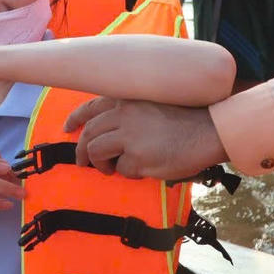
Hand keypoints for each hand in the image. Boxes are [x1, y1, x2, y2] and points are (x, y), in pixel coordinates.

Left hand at [64, 97, 226, 178]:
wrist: (207, 131)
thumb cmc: (185, 119)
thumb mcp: (152, 105)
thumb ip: (129, 113)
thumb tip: (108, 132)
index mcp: (127, 100)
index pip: (91, 107)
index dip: (75, 118)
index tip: (67, 128)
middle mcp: (123, 115)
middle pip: (88, 133)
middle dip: (81, 150)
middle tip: (82, 162)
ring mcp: (128, 136)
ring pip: (96, 151)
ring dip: (100, 164)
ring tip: (110, 170)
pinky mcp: (137, 158)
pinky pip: (121, 170)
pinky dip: (127, 173)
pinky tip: (142, 170)